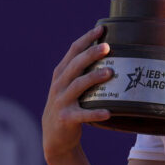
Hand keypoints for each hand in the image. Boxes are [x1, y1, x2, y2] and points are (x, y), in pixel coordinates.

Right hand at [42, 26, 113, 162]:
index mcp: (61, 73)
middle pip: (75, 65)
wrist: (54, 135)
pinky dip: (95, 113)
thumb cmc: (68, 104)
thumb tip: (106, 51)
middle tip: (107, 47)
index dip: (86, 38)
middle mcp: (59, 84)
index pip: (73, 50)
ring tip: (109, 73)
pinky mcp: (66, 118)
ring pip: (78, 86)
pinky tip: (108, 112)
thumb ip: (81, 70)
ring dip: (94, 78)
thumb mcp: (68, 85)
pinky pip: (83, 115)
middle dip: (91, 54)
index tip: (101, 29)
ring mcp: (61, 101)